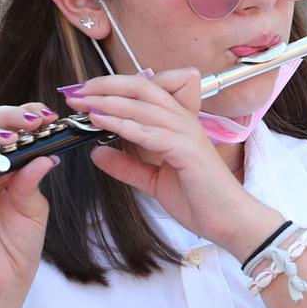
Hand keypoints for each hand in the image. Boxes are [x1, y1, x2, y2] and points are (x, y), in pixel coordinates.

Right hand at [0, 102, 60, 307]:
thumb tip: (46, 152)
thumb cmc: (17, 246)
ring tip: (11, 135)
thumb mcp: (32, 206)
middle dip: (7, 117)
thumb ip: (32, 178)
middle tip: (33, 120)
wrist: (4, 284)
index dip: (23, 117)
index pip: (4, 129)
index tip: (48, 115)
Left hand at [64, 70, 272, 252]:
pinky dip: (123, 125)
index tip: (84, 92)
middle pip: (142, 88)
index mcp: (178, 123)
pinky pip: (151, 133)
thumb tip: (96, 153)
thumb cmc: (199, 199)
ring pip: (143, 107)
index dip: (113, 87)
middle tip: (76, 92)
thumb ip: (127, 165)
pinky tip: (102, 122)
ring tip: (82, 103)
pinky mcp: (187, 151)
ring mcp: (187, 134)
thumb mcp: (153, 181)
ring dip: (109, 102)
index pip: (144, 91)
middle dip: (106, 86)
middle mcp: (183, 121)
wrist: (229, 221)